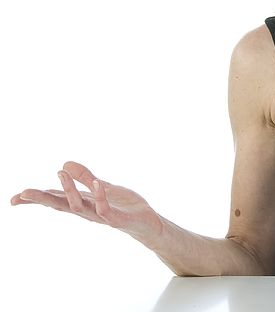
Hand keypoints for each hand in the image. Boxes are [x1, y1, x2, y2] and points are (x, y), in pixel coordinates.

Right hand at [10, 161, 163, 243]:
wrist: (148, 223)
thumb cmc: (124, 206)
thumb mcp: (104, 187)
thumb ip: (86, 177)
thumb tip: (64, 163)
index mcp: (82, 203)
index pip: (55, 199)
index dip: (36, 198)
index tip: (14, 198)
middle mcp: (87, 211)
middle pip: (60, 205)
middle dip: (42, 199)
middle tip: (22, 194)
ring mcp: (100, 216)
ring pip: (79, 206)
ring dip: (69, 190)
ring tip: (60, 173)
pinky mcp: (116, 219)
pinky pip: (104, 209)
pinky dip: (100, 196)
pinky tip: (98, 183)